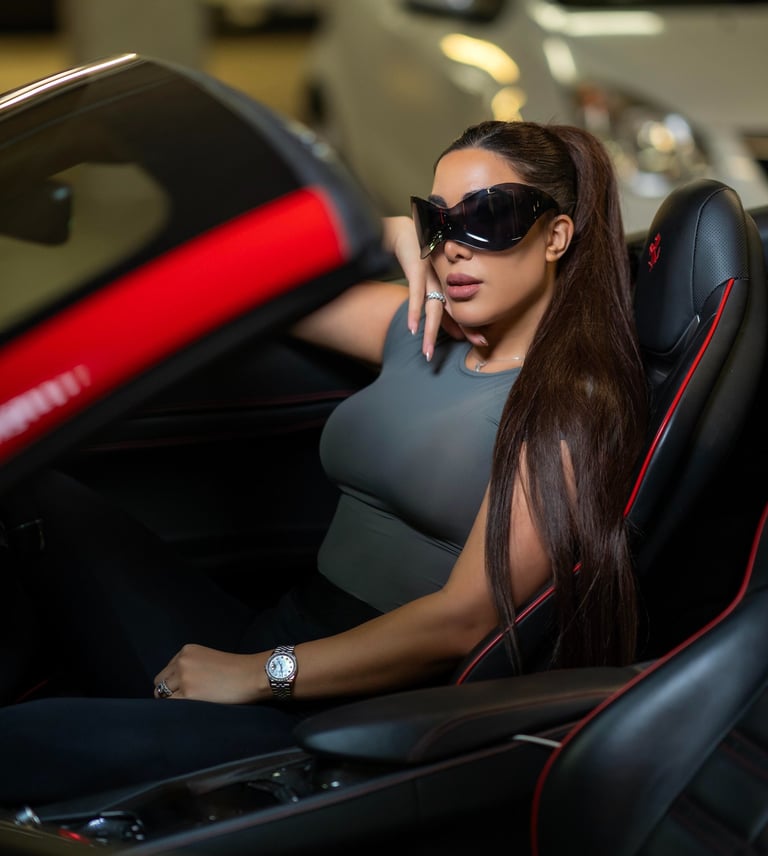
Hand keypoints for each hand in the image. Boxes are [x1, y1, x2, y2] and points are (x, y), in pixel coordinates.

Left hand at [153, 644, 260, 703]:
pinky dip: (177, 710)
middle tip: (184, 702)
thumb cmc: (237, 670)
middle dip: (168, 693)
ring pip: (162, 695)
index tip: (184, 691)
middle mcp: (182, 661)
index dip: (173, 683)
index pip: (167, 671)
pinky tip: (191, 711)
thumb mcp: (209, 659)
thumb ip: (191, 667)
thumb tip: (176, 686)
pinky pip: (171, 706)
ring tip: (189, 707)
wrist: (253, 674)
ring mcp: (184, 678)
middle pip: (160, 682)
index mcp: (187, 651)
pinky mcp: (188, 694)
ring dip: (173, 702)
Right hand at [382, 216, 485, 359]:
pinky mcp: (417, 271)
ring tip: (428, 352)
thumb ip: (439, 300)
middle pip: (454, 310)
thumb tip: (450, 327)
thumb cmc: (420, 256)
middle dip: (466, 329)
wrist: (406, 232)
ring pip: (433, 309)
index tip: (481, 341)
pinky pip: (415, 295)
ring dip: (430, 332)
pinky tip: (412, 329)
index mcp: (448, 284)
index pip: (460, 309)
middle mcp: (443, 281)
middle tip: (480, 344)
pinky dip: (414, 313)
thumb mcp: (433, 278)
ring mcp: (431, 277)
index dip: (469, 325)